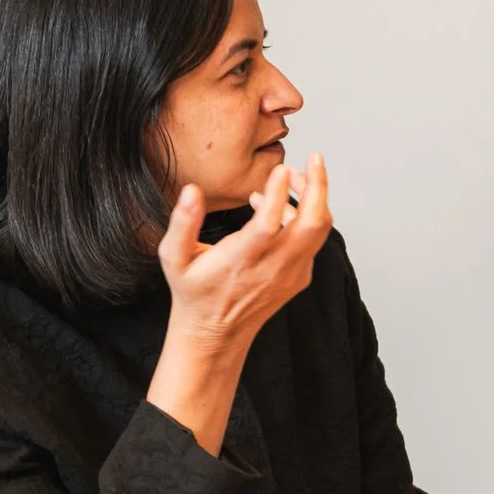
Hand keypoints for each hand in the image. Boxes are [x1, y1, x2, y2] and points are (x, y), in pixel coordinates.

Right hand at [147, 154, 331, 452]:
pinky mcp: (299, 277)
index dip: (279, 195)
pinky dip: (305, 218)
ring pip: (319, 231)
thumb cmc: (194, 291)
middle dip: (319, 186)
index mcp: (241, 261)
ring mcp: (291, 273)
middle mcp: (272, 268)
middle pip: (312, 223)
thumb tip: (191, 190)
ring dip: (315, 199)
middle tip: (313, 159)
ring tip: (294, 178)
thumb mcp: (174, 257)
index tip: (281, 168)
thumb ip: (181, 222)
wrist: (215, 334)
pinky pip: (313, 242)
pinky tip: (281, 209)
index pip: (268, 224)